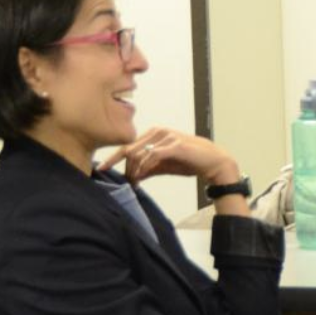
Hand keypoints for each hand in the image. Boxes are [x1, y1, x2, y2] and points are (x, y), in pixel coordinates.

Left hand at [101, 127, 240, 186]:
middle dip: (122, 167)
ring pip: (139, 153)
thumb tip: (133, 177)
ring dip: (133, 170)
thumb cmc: (190, 162)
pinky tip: (142, 176)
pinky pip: (153, 156)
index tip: (102, 169)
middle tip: (125, 182)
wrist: (213, 162)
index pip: (128, 145)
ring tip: (134, 182)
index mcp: (154, 134)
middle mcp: (158, 132)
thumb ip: (148, 168)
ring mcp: (166, 137)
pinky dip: (145, 167)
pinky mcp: (175, 145)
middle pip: (129, 149)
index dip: (114, 158)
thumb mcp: (164, 166)